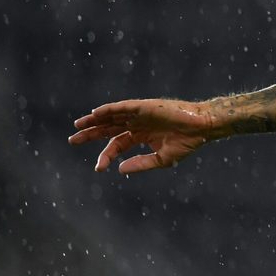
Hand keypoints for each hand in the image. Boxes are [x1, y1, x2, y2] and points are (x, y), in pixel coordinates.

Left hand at [68, 99, 213, 173]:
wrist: (202, 128)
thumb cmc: (186, 143)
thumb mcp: (162, 159)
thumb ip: (141, 164)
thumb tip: (119, 169)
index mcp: (142, 135)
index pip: (117, 144)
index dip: (106, 155)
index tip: (98, 168)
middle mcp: (138, 123)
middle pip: (109, 128)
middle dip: (91, 133)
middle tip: (72, 140)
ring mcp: (140, 114)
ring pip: (112, 116)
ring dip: (94, 120)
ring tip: (78, 125)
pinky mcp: (144, 106)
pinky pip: (122, 107)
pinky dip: (109, 109)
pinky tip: (96, 113)